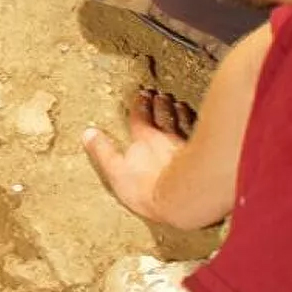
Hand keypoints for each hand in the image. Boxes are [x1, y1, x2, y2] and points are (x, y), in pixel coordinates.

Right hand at [81, 89, 194, 221]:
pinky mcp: (203, 154)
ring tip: (179, 103)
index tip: (141, 94)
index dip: (140, 105)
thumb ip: (103, 151)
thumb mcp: (115, 171)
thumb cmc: (148, 189)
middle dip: (160, 103)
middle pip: (163, 115)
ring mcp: (185, 144)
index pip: (140, 117)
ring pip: (182, 121)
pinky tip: (200, 122)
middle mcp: (166, 137)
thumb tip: (88, 133)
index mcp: (144, 139)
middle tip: (160, 93)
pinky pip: (199, 133)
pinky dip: (197, 124)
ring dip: (179, 111)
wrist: (181, 198)